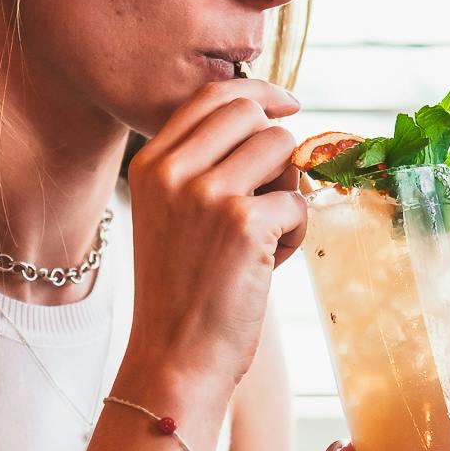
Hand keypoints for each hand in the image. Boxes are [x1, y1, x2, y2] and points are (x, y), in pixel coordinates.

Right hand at [124, 79, 304, 392]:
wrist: (174, 359)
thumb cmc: (184, 292)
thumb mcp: (172, 216)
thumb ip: (205, 168)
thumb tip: (272, 128)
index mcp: (151, 164)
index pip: (212, 96)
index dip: (258, 91)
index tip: (288, 103)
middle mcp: (174, 171)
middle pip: (253, 114)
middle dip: (278, 149)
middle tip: (275, 193)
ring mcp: (208, 194)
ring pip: (283, 149)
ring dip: (289, 192)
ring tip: (266, 237)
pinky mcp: (244, 223)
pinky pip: (298, 201)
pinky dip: (295, 233)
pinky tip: (268, 265)